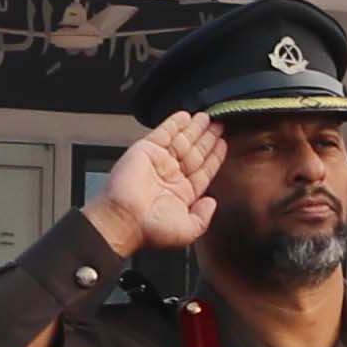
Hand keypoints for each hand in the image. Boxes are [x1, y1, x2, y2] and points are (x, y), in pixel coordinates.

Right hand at [89, 107, 227, 258]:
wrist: (123, 220)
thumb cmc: (150, 230)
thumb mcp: (188, 231)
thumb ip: (203, 217)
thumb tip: (212, 203)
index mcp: (182, 194)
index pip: (204, 171)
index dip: (215, 157)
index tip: (223, 144)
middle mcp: (171, 176)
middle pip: (196, 152)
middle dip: (208, 138)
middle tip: (220, 124)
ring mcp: (159, 162)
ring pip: (182, 140)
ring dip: (195, 128)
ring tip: (208, 117)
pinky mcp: (146, 150)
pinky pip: (164, 132)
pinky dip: (174, 123)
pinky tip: (186, 116)